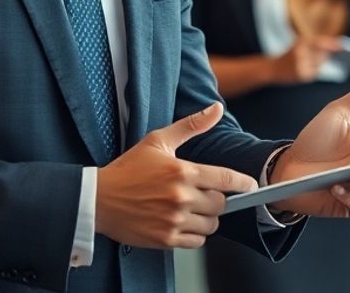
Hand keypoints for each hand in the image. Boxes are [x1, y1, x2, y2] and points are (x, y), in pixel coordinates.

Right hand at [96, 102, 256, 248]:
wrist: (99, 199)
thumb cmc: (129, 168)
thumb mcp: (158, 140)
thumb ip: (191, 125)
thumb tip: (216, 109)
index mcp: (183, 172)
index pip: (226, 180)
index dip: (243, 183)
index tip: (250, 186)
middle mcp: (181, 197)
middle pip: (221, 204)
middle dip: (217, 199)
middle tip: (203, 193)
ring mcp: (173, 220)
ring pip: (211, 225)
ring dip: (207, 217)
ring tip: (191, 207)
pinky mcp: (165, 239)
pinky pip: (197, 241)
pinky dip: (195, 234)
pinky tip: (182, 221)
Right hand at [273, 36, 339, 84]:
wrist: (273, 68)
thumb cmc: (290, 55)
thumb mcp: (299, 44)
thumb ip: (316, 44)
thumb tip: (337, 47)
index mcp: (300, 42)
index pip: (319, 42)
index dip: (331, 44)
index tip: (342, 45)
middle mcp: (301, 52)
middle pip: (322, 54)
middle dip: (324, 55)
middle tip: (316, 56)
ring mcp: (301, 64)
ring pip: (319, 64)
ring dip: (317, 63)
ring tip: (304, 62)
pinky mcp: (302, 75)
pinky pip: (315, 72)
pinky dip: (312, 70)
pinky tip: (303, 69)